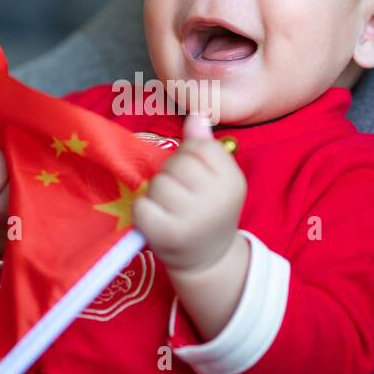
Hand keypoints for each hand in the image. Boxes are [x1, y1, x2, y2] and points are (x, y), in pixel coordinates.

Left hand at [132, 112, 245, 275]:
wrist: (208, 259)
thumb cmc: (210, 211)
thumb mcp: (219, 178)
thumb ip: (206, 146)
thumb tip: (195, 114)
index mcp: (232, 182)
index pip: (199, 146)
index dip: (190, 157)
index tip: (196, 179)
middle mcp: (215, 200)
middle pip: (176, 163)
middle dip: (173, 175)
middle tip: (182, 197)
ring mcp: (190, 219)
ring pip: (158, 183)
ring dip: (157, 194)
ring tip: (171, 210)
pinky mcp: (165, 234)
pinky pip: (142, 204)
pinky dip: (143, 211)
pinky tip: (158, 221)